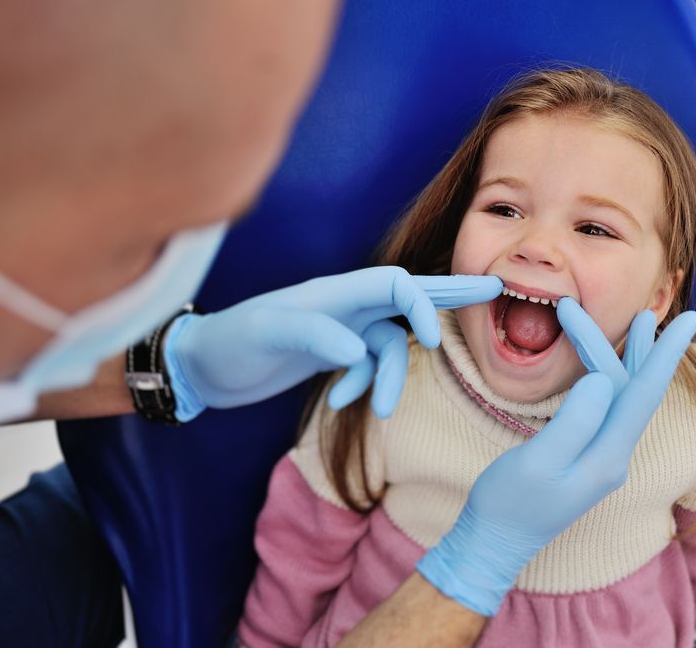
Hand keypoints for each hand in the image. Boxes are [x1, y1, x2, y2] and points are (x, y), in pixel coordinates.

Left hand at [162, 267, 502, 421]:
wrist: (201, 368)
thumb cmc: (228, 342)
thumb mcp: (264, 334)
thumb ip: (312, 335)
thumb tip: (358, 352)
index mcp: (335, 292)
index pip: (395, 284)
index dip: (422, 304)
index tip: (430, 340)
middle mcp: (345, 306)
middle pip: (408, 296)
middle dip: (449, 297)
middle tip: (493, 290)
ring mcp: (341, 330)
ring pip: (389, 348)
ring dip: (389, 380)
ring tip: (378, 410)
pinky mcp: (332, 354)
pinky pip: (369, 367)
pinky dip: (364, 387)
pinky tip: (338, 402)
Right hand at [416, 301, 695, 614]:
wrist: (494, 543)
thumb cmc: (508, 503)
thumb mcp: (538, 461)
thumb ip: (574, 421)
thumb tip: (604, 379)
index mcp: (608, 456)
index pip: (645, 392)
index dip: (666, 353)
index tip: (692, 320)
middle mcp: (614, 456)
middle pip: (634, 390)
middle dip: (639, 348)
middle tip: (647, 311)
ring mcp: (602, 458)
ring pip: (622, 398)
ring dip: (626, 360)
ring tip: (638, 326)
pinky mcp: (586, 457)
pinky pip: (608, 408)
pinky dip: (609, 378)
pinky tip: (606, 366)